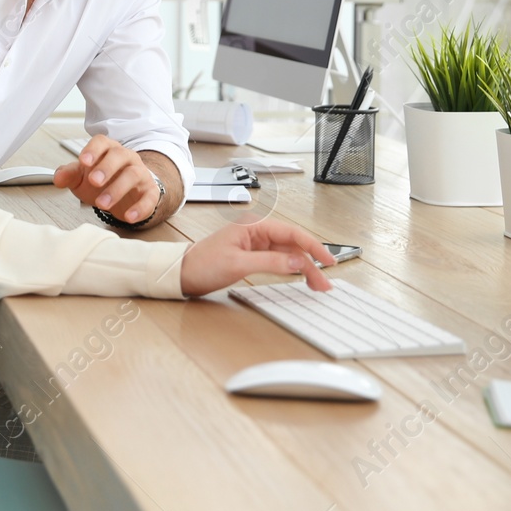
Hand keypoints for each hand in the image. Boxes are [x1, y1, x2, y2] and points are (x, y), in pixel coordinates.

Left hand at [54, 136, 159, 223]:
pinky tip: (128, 216)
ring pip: (133, 175)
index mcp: (108, 150)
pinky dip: (140, 208)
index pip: (102, 142)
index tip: (83, 161)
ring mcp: (140, 174)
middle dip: (106, 168)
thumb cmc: (103, 181)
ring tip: (102, 204)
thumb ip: (70, 175)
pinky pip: (149, 197)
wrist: (127, 195)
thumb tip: (58, 178)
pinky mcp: (150, 192)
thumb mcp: (82, 178)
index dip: (93, 150)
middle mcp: (127, 158)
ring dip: (117, 189)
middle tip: (93, 181)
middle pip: (120, 155)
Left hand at [178, 219, 336, 296]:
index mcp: (253, 226)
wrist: (182, 274)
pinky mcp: (253, 257)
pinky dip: (291, 270)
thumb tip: (295, 262)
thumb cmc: (202, 264)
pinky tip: (300, 278)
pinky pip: (278, 261)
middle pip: (292, 245)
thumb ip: (269, 262)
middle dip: (310, 263)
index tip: (327, 259)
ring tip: (317, 284)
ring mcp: (255, 245)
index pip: (291, 233)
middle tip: (324, 282)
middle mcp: (256, 232)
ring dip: (303, 269)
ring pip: (288, 254)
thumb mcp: (238, 264)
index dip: (313, 246)